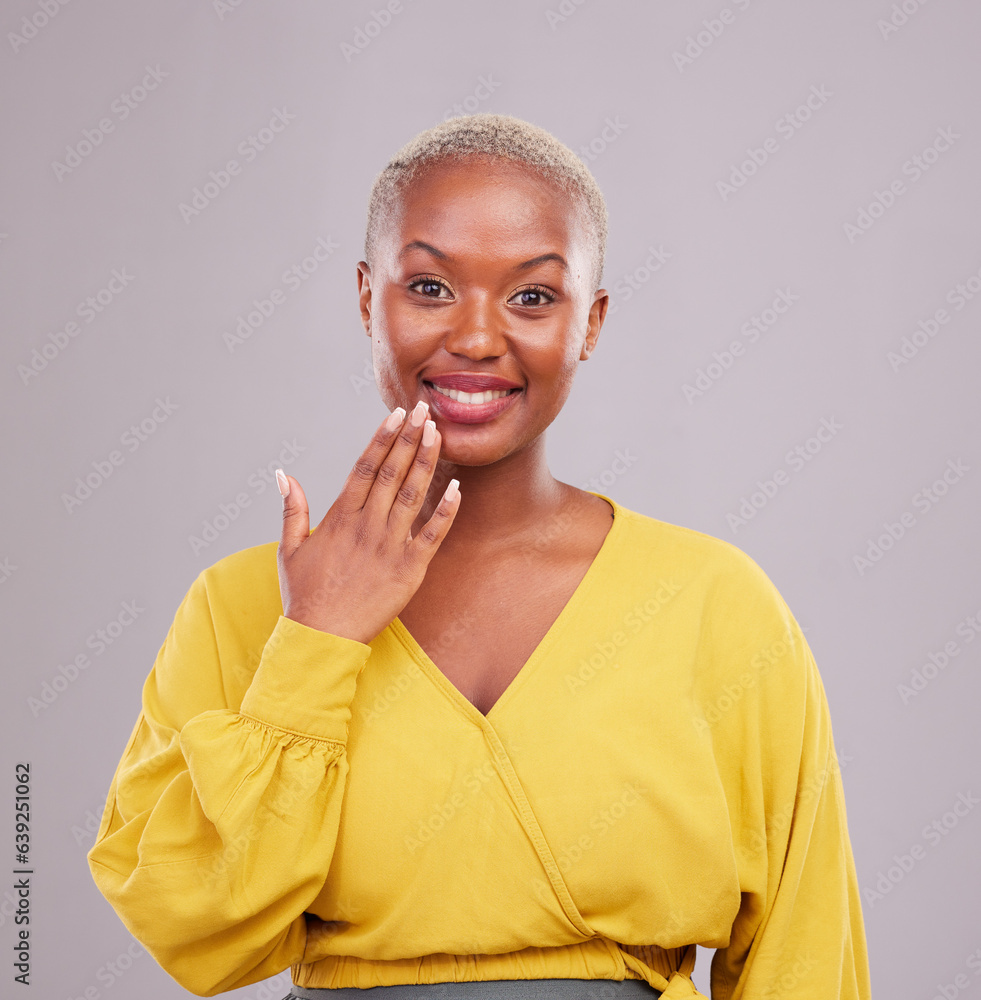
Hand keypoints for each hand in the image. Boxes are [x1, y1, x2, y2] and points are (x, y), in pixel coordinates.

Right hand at [275, 399, 459, 643]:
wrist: (322, 637)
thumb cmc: (304, 594)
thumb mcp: (290, 549)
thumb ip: (292, 508)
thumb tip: (283, 474)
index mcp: (340, 518)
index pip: (364, 467)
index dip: (383, 438)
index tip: (397, 415)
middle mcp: (366, 526)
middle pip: (391, 473)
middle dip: (409, 438)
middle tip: (425, 409)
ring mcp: (389, 546)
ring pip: (412, 495)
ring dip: (426, 462)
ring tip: (438, 433)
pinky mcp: (409, 569)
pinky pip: (432, 535)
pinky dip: (445, 511)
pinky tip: (457, 487)